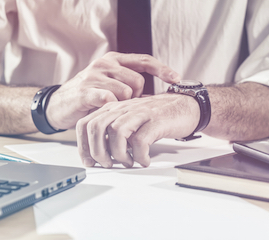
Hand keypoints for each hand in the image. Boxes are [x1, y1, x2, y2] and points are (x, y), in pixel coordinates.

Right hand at [46, 52, 179, 129]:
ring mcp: (94, 75)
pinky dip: (111, 107)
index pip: (144, 60)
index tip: (176, 78)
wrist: (58, 105)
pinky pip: (109, 99)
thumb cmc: (88, 96)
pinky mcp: (86, 90)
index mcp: (114, 60)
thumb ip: (128, 82)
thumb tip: (154, 92)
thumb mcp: (109, 83)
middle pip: (138, 80)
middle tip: (123, 104)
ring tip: (110, 108)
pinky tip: (104, 110)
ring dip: (122, 105)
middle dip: (136, 96)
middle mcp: (105, 64)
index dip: (162, 69)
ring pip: (126, 91)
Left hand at [76, 93, 199, 167]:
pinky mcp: (155, 121)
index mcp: (113, 108)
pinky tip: (144, 160)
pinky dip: (140, 156)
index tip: (89, 161)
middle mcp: (123, 108)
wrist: (185, 106)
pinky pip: (140, 141)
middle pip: (96, 127)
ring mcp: (139, 113)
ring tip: (128, 162)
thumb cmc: (156, 116)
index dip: (83, 145)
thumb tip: (97, 154)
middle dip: (98, 151)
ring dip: (119, 154)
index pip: (85, 124)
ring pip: (116, 133)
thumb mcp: (129, 120)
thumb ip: (112, 131)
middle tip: (108, 164)